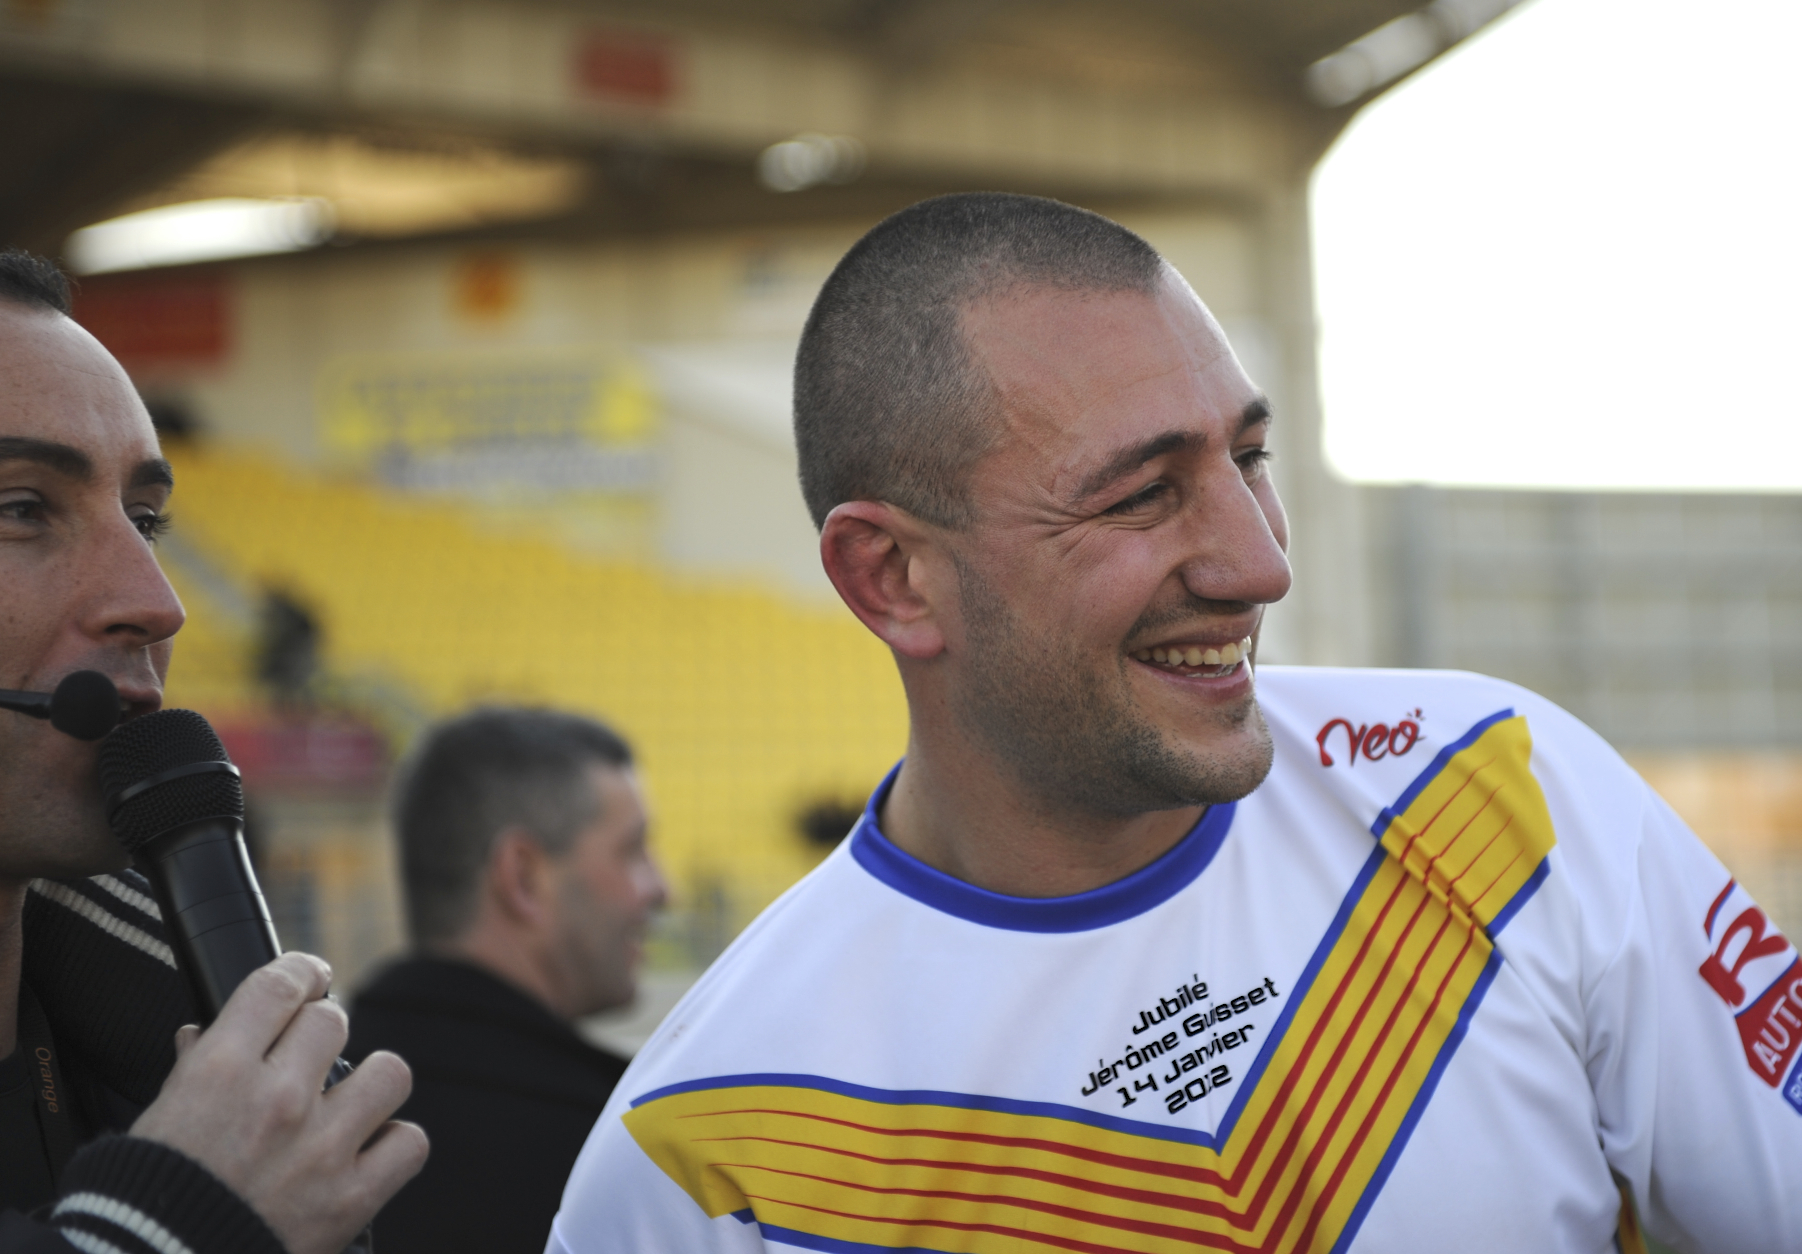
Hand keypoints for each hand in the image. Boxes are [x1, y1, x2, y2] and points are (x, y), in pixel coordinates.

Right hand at [131, 952, 429, 1253]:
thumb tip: (202, 1034)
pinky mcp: (351, 1198)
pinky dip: (394, 1146)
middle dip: (322, 1036)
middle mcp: (278, 1100)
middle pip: (334, 1021)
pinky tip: (368, 1152)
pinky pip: (409, 1144)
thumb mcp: (157, 1118)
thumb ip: (192, 1068)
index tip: (311, 978)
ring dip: (371, 1085)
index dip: (303, 972)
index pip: (281, 984)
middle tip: (310, 1059)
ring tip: (347, 1105)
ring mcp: (321, 1148)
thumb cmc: (147, 1200)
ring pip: (389, 1073)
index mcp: (221, 1071)